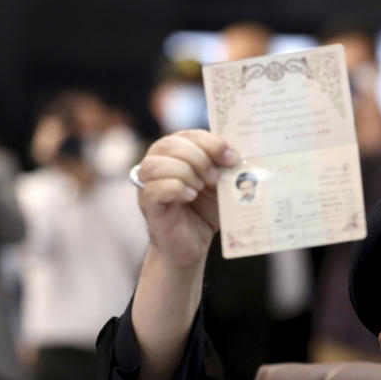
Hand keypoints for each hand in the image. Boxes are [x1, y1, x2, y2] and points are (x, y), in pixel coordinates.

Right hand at [135, 130, 236, 267]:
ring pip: (156, 164)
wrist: (193, 244)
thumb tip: (233, 154)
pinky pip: (154, 188)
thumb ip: (225, 167)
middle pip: (170, 144)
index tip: (231, 158)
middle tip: (215, 177)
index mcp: (176, 152)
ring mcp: (147, 183)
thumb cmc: (204, 211)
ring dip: (185, 173)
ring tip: (200, 188)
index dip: (211, 143)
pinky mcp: (147, 204)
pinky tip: (190, 197)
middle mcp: (157, 163)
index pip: (188, 134)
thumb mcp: (220, 185)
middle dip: (198, 158)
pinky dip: (176, 189)